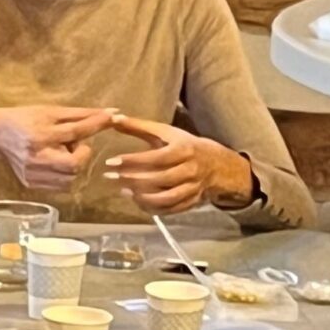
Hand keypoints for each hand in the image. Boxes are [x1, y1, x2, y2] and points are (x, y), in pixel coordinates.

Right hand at [0, 104, 114, 189]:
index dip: (96, 124)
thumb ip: (81, 115)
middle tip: (72, 143)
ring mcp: (32, 174)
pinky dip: (64, 174)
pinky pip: (60, 185)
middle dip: (81, 154)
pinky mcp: (31, 185)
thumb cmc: (26, 119)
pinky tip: (53, 161)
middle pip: (74, 164)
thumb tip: (112, 114)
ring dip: (73, 164)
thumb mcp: (51, 112)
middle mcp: (36, 157)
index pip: (75, 132)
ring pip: (70, 178)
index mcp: (41, 135)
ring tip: (60, 151)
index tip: (113, 117)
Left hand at [104, 115, 250, 214]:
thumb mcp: (167, 133)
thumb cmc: (187, 146)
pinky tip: (137, 201)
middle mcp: (190, 169)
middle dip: (133, 179)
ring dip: (142, 197)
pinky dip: (153, 208)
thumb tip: (113, 119)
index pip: (156, 157)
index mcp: (184, 149)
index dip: (133, 160)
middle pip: (160, 178)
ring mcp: (192, 188)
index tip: (112, 162)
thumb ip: (139, 127)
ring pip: (166, 198)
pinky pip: (171, 209)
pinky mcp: (191, 202)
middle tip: (111, 178)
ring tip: (123, 191)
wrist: (218, 165)